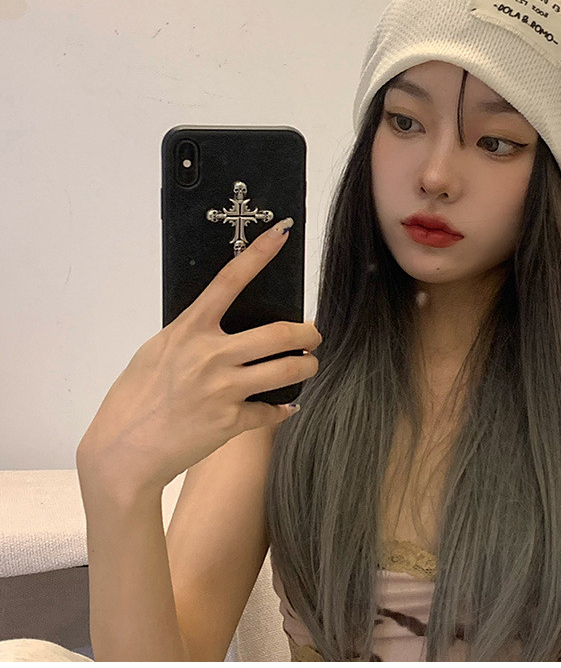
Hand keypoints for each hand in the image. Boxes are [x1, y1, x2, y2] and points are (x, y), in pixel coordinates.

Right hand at [76, 216, 320, 496]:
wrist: (124, 452)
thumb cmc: (135, 397)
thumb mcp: (158, 351)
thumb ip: (192, 334)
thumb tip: (221, 322)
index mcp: (190, 330)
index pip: (229, 281)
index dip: (260, 254)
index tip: (283, 232)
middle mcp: (211, 355)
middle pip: (279, 333)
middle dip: (307, 333)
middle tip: (313, 335)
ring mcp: (223, 389)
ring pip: (288, 370)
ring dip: (307, 366)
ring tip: (308, 365)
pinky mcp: (231, 422)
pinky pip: (272, 411)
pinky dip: (282, 409)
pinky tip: (284, 407)